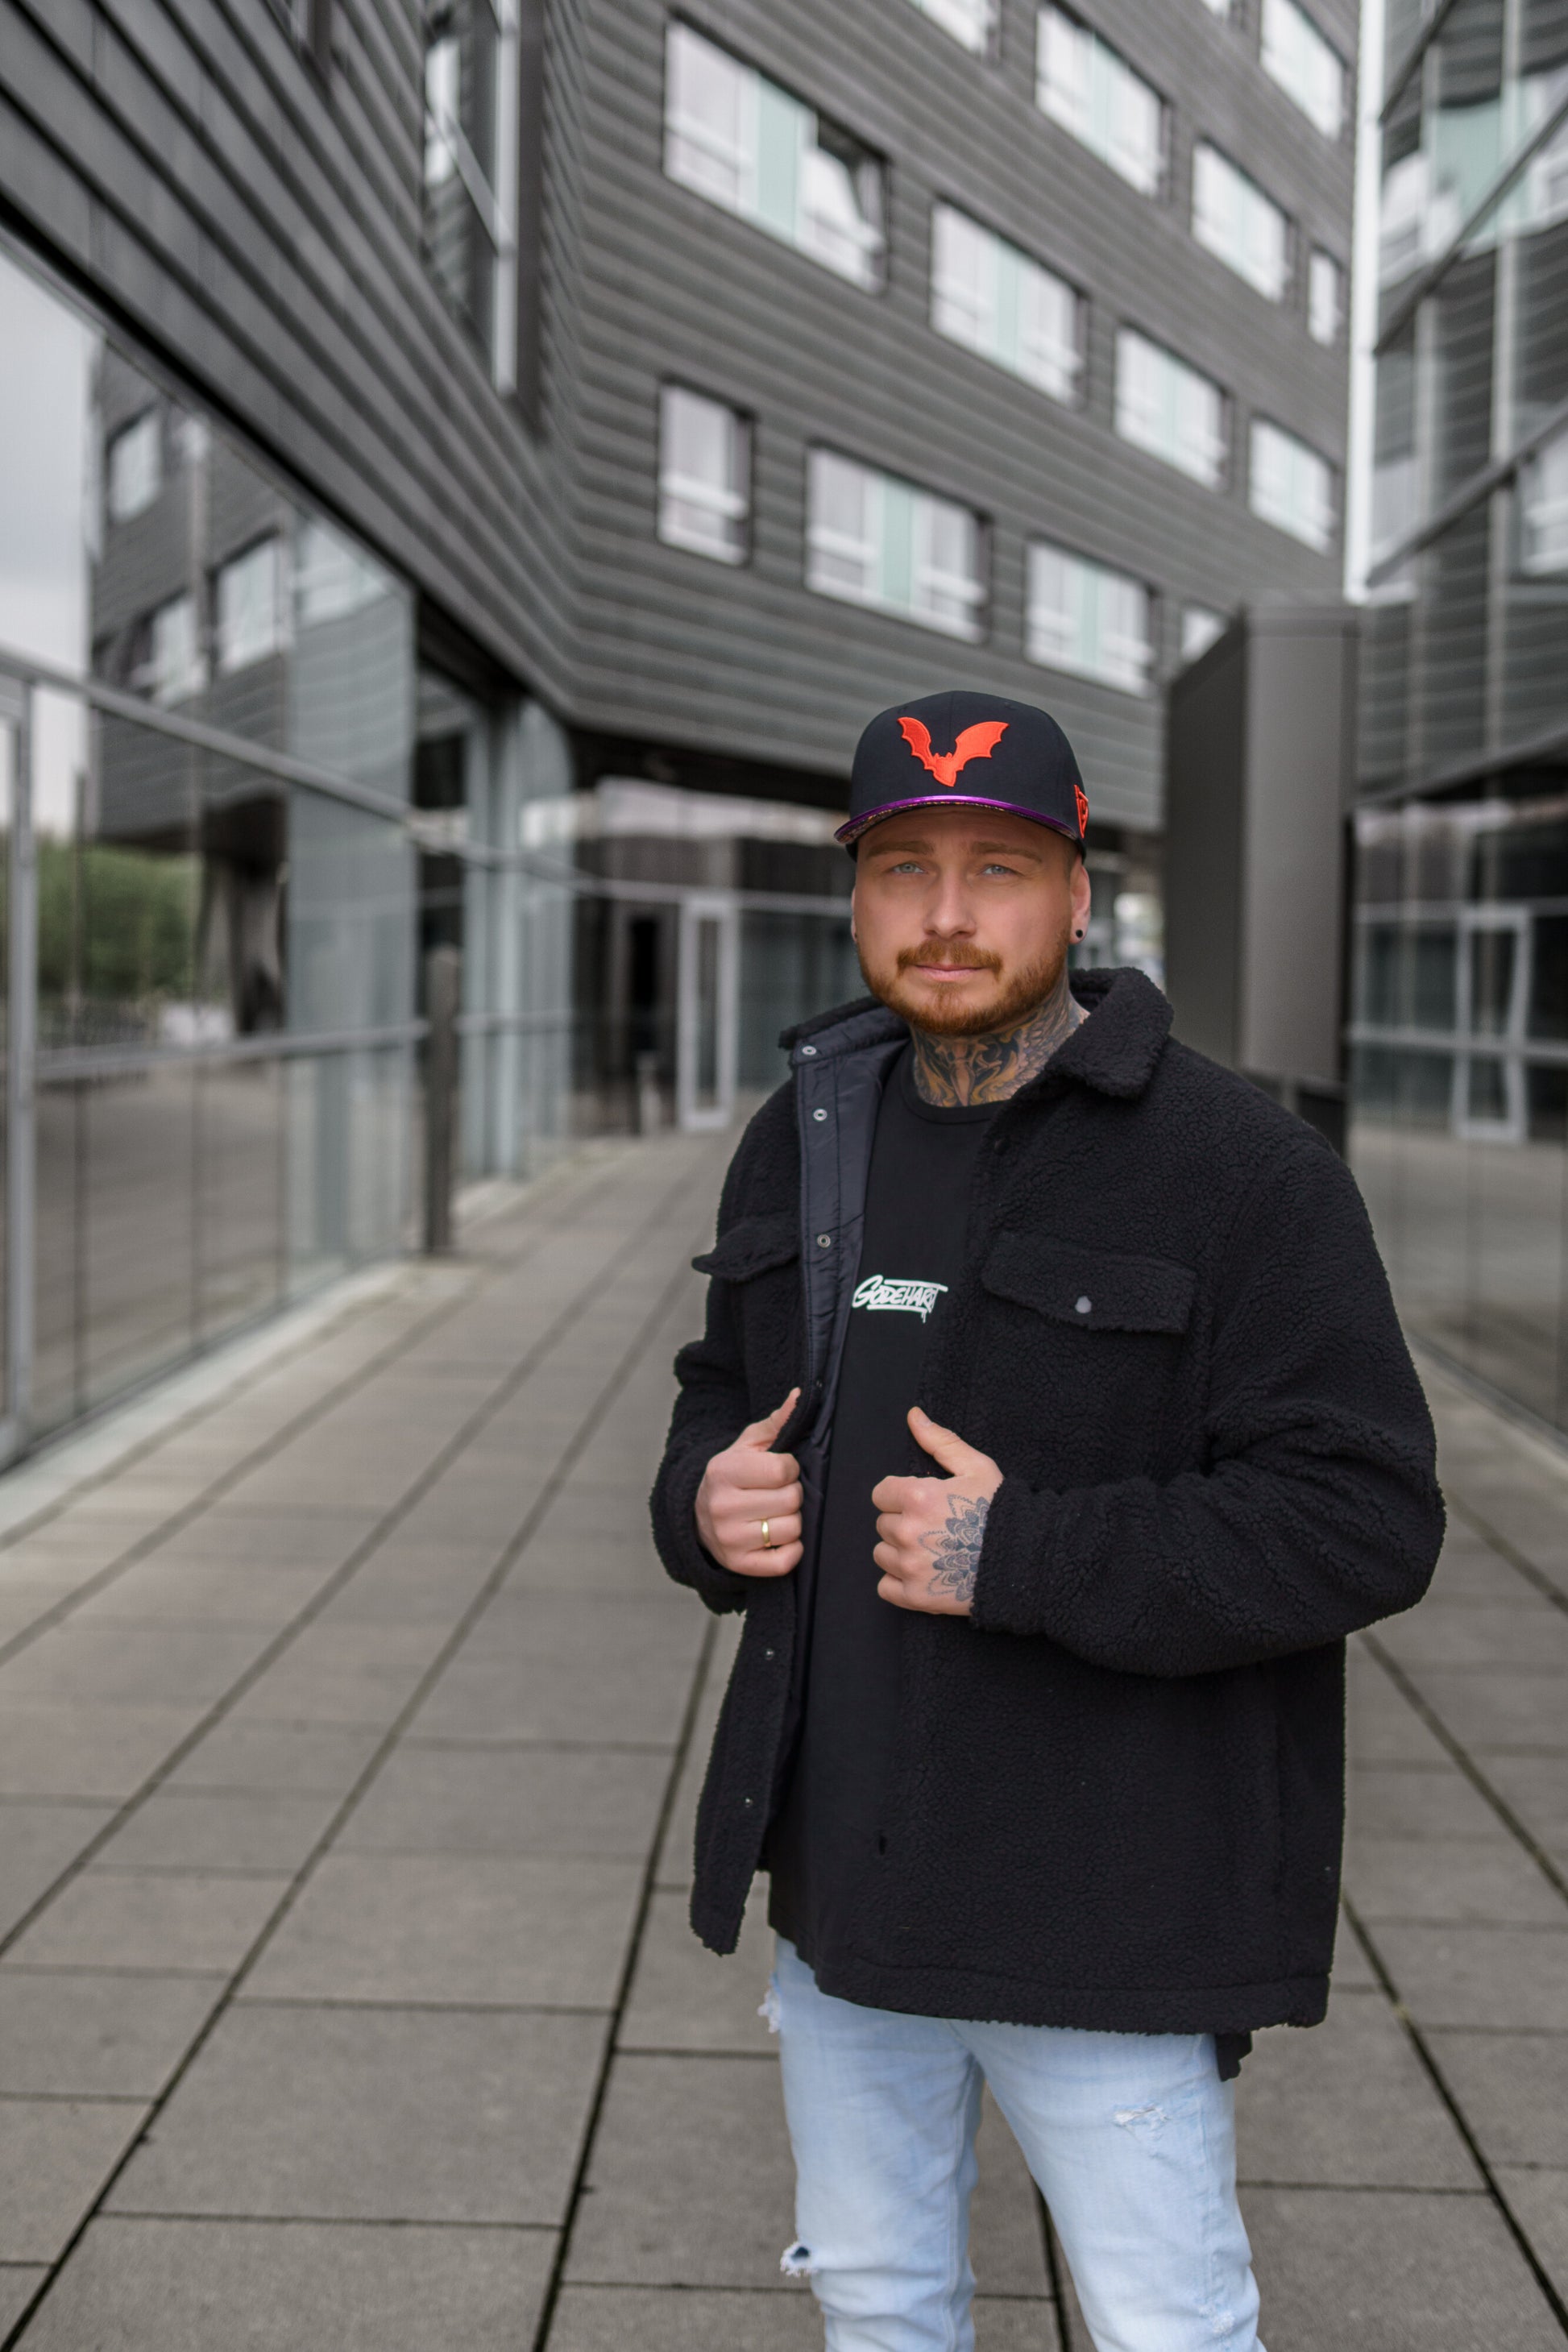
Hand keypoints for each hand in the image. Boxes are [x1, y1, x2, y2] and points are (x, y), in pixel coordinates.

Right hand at [695, 1391, 802, 1577]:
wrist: (699, 1516)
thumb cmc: (734, 1475)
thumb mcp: (749, 1445)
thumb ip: (777, 1422)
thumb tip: (800, 1395)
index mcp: (724, 1472)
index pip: (784, 1470)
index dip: (791, 1468)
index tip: (781, 1470)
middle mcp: (722, 1507)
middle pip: (792, 1500)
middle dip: (792, 1494)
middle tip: (777, 1493)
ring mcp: (729, 1539)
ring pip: (792, 1530)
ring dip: (791, 1521)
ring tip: (774, 1514)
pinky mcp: (739, 1565)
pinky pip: (786, 1561)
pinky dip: (791, 1550)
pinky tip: (776, 1538)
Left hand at [872, 1407, 1002, 1615]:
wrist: (1025, 1563)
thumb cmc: (1002, 1512)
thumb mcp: (976, 1468)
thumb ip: (940, 1442)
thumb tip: (913, 1415)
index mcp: (918, 1497)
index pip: (881, 1493)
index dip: (901, 1496)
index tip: (922, 1503)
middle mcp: (908, 1532)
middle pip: (883, 1524)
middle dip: (904, 1523)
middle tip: (935, 1528)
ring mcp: (910, 1567)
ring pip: (882, 1554)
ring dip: (900, 1552)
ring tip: (933, 1550)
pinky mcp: (915, 1597)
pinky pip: (885, 1587)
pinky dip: (899, 1582)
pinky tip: (925, 1573)